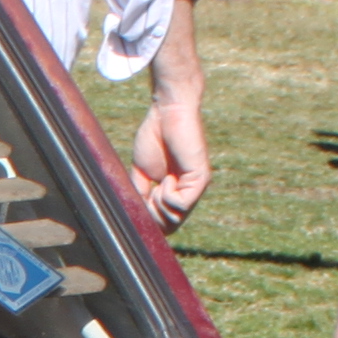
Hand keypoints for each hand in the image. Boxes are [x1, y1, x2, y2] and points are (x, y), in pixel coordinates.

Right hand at [130, 90, 210, 230]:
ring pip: (176, 218)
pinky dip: (167, 196)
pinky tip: (166, 178)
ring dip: (159, 206)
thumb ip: (141, 192)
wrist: (168, 112)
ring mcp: (196, 186)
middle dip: (153, 216)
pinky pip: (181, 205)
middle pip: (171, 225)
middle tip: (149, 193)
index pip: (167, 222)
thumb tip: (137, 214)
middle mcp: (189, 191)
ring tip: (157, 184)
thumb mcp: (142, 172)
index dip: (150, 219)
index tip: (142, 199)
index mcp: (177, 190)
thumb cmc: (155, 136)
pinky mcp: (200, 178)